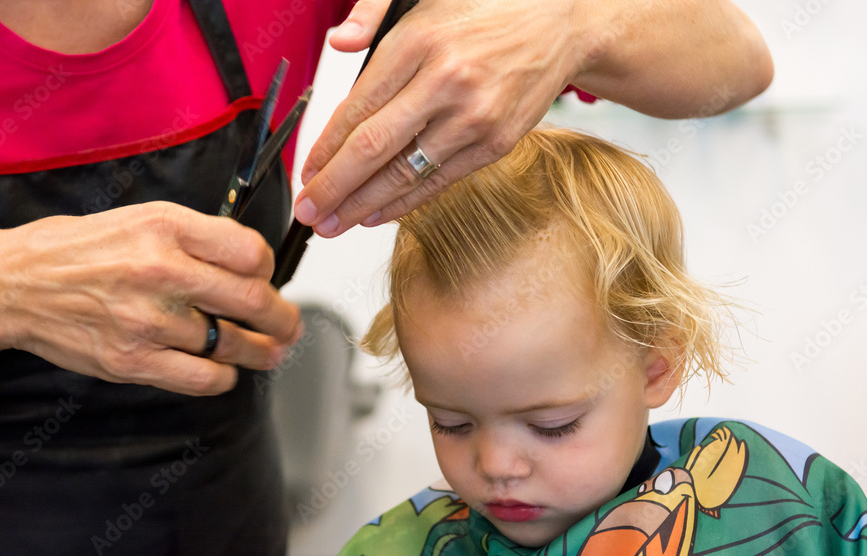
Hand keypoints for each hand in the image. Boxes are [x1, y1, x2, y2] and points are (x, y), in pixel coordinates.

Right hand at [0, 202, 300, 394]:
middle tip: (289, 326)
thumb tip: (253, 264)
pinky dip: (224, 378)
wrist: (14, 284)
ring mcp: (146, 319)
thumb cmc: (80, 250)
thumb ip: (197, 237)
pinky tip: (225, 371)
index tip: (268, 280)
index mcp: (166, 227)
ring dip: (260, 352)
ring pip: (231, 344)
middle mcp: (159, 270)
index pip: (250, 252)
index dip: (269, 270)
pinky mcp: (131, 360)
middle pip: (251, 301)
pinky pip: (202, 378)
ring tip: (270, 352)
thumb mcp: (141, 218)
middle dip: (282, 319)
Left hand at [293, 0, 771, 238]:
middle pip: (373, 149)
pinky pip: (439, 182)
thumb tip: (338, 44)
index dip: (324, 149)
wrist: (560, 27)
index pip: (357, 108)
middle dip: (333, 188)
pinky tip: (376, 215)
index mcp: (419, 43)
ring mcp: (473, 119)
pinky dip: (404, 203)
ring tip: (332, 224)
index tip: (305, 173)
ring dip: (362, 205)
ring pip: (405, 173)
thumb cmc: (486, 16)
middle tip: (308, 211)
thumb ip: (372, 15)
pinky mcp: (495, 144)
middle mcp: (446, 82)